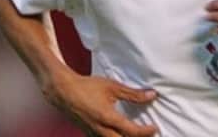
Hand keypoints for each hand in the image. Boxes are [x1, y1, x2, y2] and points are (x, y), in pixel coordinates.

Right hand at [43, 71, 157, 136]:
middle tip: (148, 133)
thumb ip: (133, 94)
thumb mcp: (113, 87)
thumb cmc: (87, 87)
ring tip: (136, 134)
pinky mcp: (88, 133)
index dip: (146, 131)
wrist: (63, 91)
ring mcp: (93, 133)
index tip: (154, 128)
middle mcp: (100, 130)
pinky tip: (119, 133)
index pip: (132, 131)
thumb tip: (151, 95)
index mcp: (108, 118)